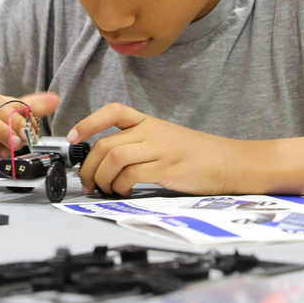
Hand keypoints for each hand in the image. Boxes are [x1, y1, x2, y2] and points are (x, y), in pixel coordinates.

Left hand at [70, 103, 241, 195]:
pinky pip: (131, 175)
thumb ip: (139, 144)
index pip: (113, 112)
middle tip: (87, 181)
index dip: (88, 122)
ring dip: (101, 178)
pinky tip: (124, 191)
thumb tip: (107, 161)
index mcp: (149, 122)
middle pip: (105, 144)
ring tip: (105, 189)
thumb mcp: (166, 139)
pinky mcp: (166, 168)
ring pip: (113, 158)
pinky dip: (120, 185)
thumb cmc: (198, 155)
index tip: (73, 137)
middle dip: (88, 166)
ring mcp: (158, 149)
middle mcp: (151, 132)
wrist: (230, 162)